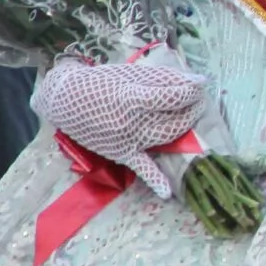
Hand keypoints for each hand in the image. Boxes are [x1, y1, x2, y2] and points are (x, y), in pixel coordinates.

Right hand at [31, 48, 205, 197]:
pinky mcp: (120, 154)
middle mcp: (131, 123)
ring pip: (165, 138)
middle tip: (198, 98)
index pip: (173, 98)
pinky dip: (154, 180)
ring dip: (184, 127)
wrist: (65, 100)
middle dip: (192, 107)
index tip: (200, 84)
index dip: (191, 91)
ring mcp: (127, 141)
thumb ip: (163, 78)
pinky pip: (140, 168)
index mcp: (132, 98)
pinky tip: (167, 192)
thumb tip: (197, 82)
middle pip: (173, 119)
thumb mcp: (130, 73)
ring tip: (190, 115)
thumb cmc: (100, 82)